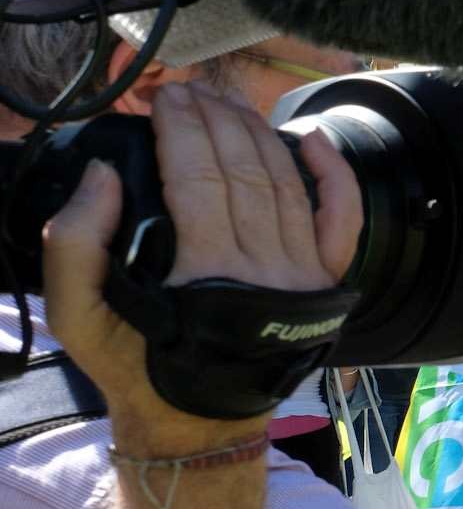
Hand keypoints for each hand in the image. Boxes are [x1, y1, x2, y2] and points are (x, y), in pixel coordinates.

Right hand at [43, 84, 360, 456]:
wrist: (197, 419)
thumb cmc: (136, 362)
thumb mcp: (78, 314)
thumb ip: (74, 243)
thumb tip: (102, 175)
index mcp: (205, 273)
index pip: (196, 176)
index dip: (180, 128)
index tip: (161, 99)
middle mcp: (264, 268)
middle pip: (243, 171)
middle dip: (213, 120)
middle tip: (188, 90)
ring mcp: (302, 273)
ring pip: (286, 183)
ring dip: (256, 134)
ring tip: (226, 103)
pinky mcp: (326, 281)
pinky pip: (341, 220)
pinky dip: (333, 176)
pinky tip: (310, 137)